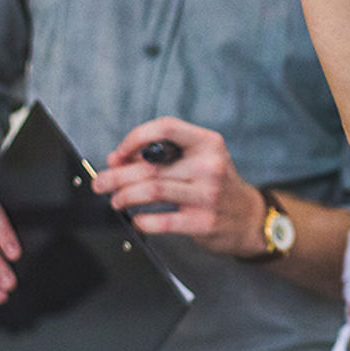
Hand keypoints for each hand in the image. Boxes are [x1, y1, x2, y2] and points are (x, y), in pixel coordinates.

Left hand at [92, 118, 268, 257]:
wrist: (249, 218)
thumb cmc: (217, 185)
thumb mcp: (199, 160)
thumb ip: (162, 156)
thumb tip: (117, 158)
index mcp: (208, 143)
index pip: (166, 128)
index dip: (135, 138)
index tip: (118, 153)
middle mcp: (210, 165)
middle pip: (151, 165)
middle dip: (117, 175)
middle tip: (100, 183)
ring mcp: (208, 195)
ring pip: (152, 190)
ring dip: (124, 196)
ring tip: (115, 200)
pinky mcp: (203, 222)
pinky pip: (161, 221)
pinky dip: (142, 220)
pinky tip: (137, 219)